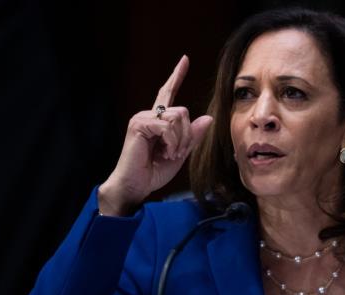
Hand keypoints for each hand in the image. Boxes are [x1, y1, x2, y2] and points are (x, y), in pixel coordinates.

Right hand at [98, 55, 212, 215]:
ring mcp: (142, 118)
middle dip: (186, 135)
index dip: (176, 76)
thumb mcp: (180, 152)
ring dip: (179, 140)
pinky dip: (172, 142)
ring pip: (177, 118)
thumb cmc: (154, 171)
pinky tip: (164, 152)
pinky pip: (167, 126)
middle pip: (182, 111)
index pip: (168, 93)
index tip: (185, 59)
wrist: (136, 185)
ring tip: (168, 154)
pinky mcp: (139, 124)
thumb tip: (207, 118)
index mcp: (158, 120)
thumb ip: (192, 136)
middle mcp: (149, 115)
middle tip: (175, 152)